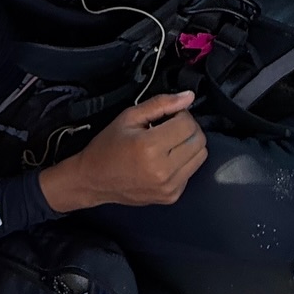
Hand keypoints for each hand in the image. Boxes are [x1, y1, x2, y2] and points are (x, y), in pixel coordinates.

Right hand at [38, 92, 205, 212]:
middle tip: (169, 128)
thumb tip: (188, 96)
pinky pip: (191, 172)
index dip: (180, 114)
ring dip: (189, 146)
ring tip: (168, 144)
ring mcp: (168, 186)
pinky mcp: (171, 196)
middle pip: (199, 140)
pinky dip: (183, 163)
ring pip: (200, 156)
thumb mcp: (128, 117)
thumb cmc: (108, 147)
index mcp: (150, 146)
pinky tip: (164, 161)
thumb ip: (160, 103)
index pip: (188, 124)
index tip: (167, 116)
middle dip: (188, 129)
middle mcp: (162, 169)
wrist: (93, 180)